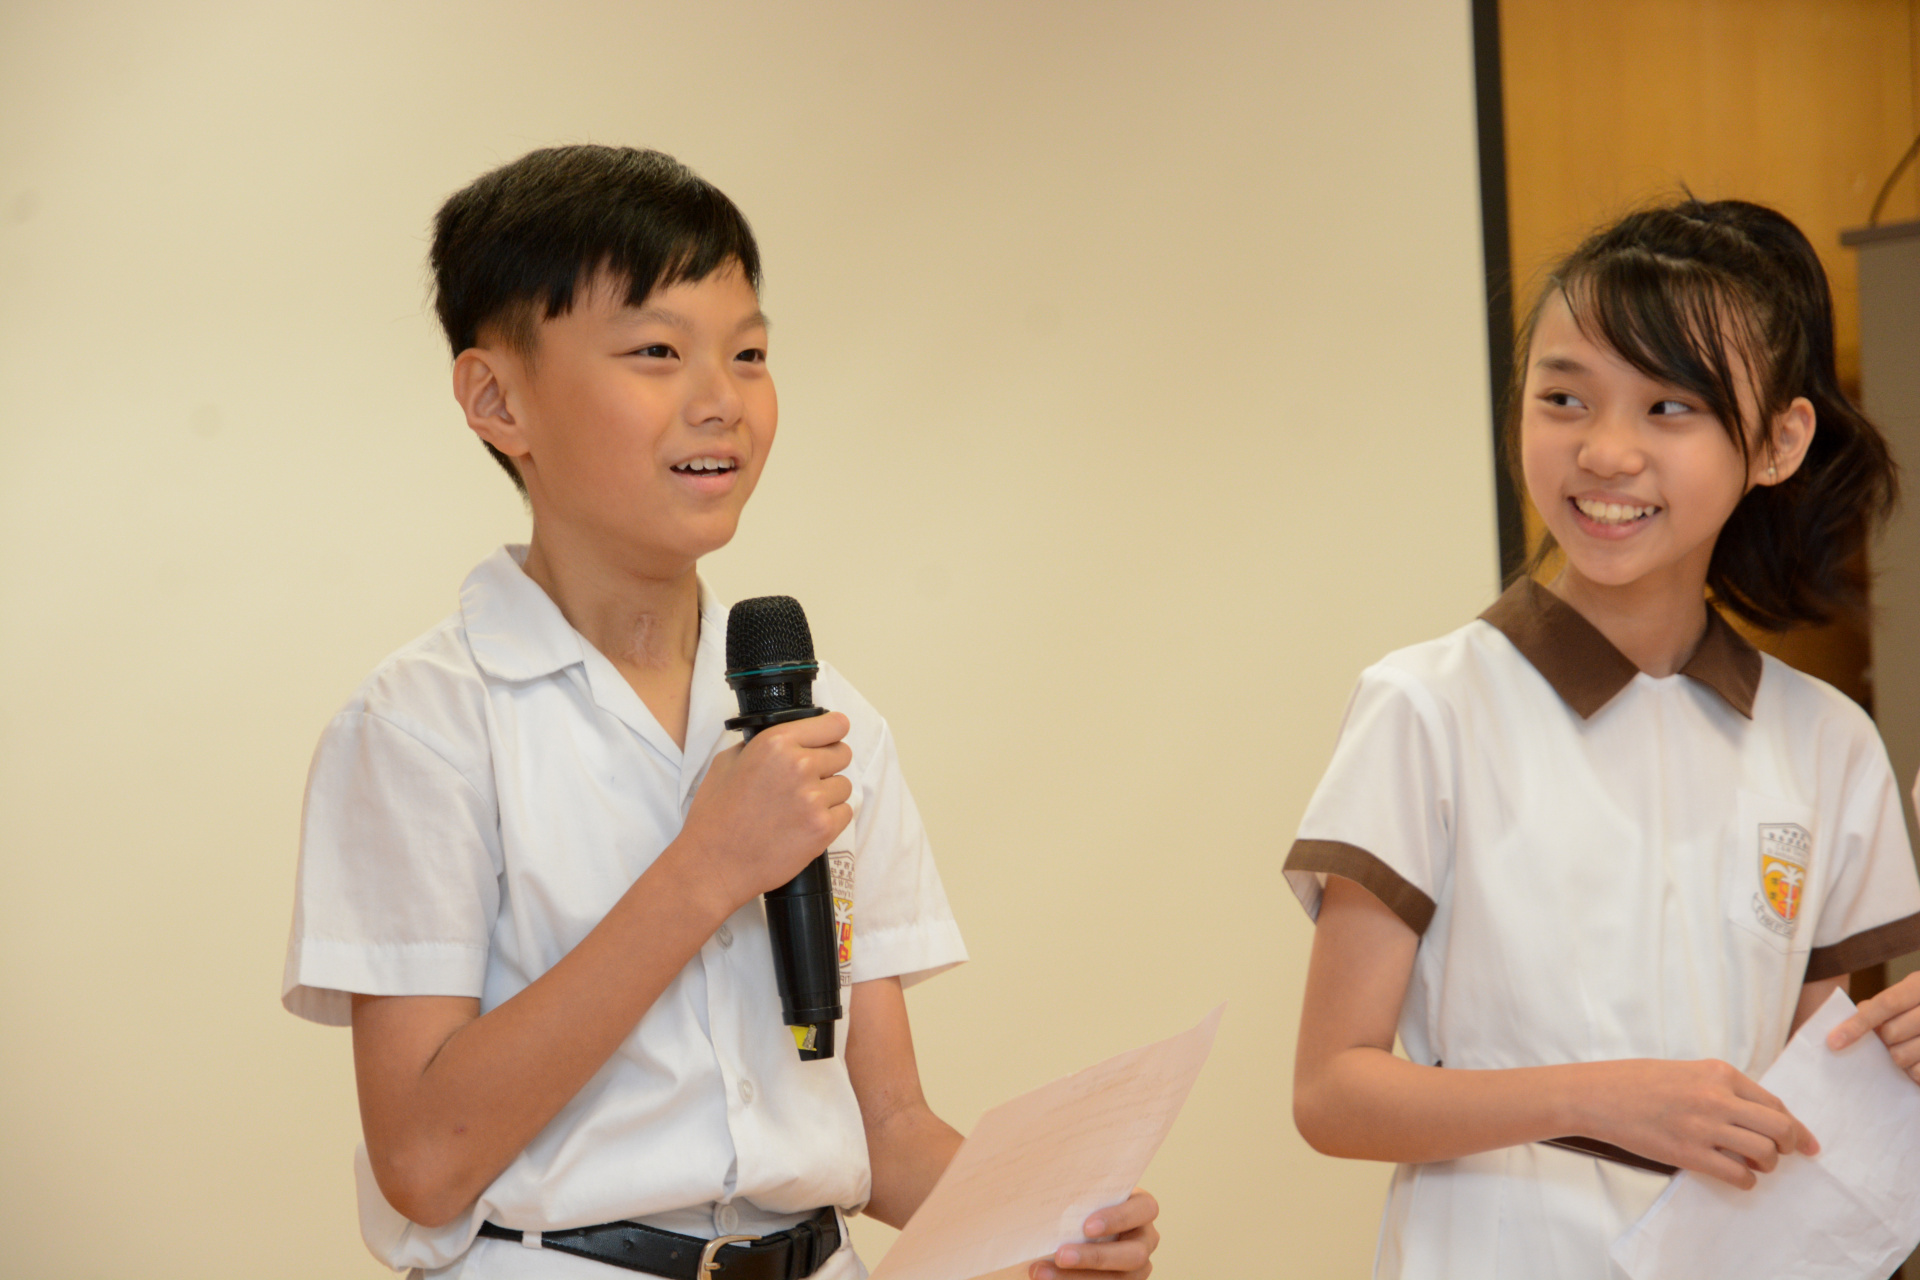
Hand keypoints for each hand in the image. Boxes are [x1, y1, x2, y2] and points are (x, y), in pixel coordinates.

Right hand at [675, 712, 853, 910]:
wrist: (713, 864)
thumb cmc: (716, 816)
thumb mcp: (726, 763)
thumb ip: (760, 745)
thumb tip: (786, 740)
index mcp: (776, 743)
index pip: (834, 725)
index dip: (831, 733)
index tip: (828, 741)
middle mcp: (799, 765)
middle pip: (842, 754)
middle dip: (827, 765)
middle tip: (805, 781)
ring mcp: (814, 799)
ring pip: (844, 786)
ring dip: (827, 795)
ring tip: (798, 808)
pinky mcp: (822, 828)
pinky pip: (845, 813)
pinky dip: (830, 819)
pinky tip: (804, 824)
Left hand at [1031, 1190, 1157, 1279]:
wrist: (1073, 1226)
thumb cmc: (1081, 1200)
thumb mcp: (1085, 1192)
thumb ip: (1078, 1190)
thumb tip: (1048, 1181)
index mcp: (1141, 1208)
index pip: (1144, 1209)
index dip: (1118, 1218)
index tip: (1086, 1227)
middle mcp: (1145, 1239)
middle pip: (1134, 1254)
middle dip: (1095, 1257)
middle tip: (1060, 1255)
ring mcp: (1137, 1268)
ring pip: (1117, 1279)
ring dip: (1077, 1277)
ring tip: (1042, 1272)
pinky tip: (1048, 1277)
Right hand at [1576, 1059, 1816, 1188]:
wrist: (1597, 1095)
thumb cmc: (1637, 1082)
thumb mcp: (1686, 1072)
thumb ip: (1721, 1088)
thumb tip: (1756, 1116)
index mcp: (1718, 1072)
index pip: (1774, 1104)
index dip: (1797, 1127)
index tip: (1807, 1143)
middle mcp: (1716, 1097)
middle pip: (1779, 1128)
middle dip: (1789, 1146)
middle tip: (1782, 1155)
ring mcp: (1703, 1126)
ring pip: (1764, 1153)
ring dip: (1766, 1165)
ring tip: (1753, 1164)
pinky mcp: (1688, 1153)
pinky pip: (1738, 1175)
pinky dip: (1746, 1181)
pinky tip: (1736, 1176)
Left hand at [1828, 972, 1919, 1081]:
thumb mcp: (1909, 992)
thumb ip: (1883, 1004)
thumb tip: (1848, 1024)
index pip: (1885, 1005)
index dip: (1857, 1024)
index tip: (1833, 1041)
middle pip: (1891, 1034)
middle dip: (1884, 1040)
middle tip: (1892, 1036)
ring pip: (1901, 1056)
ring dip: (1898, 1056)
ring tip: (1910, 1047)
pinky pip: (1917, 1073)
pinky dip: (1913, 1071)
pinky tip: (1919, 1059)